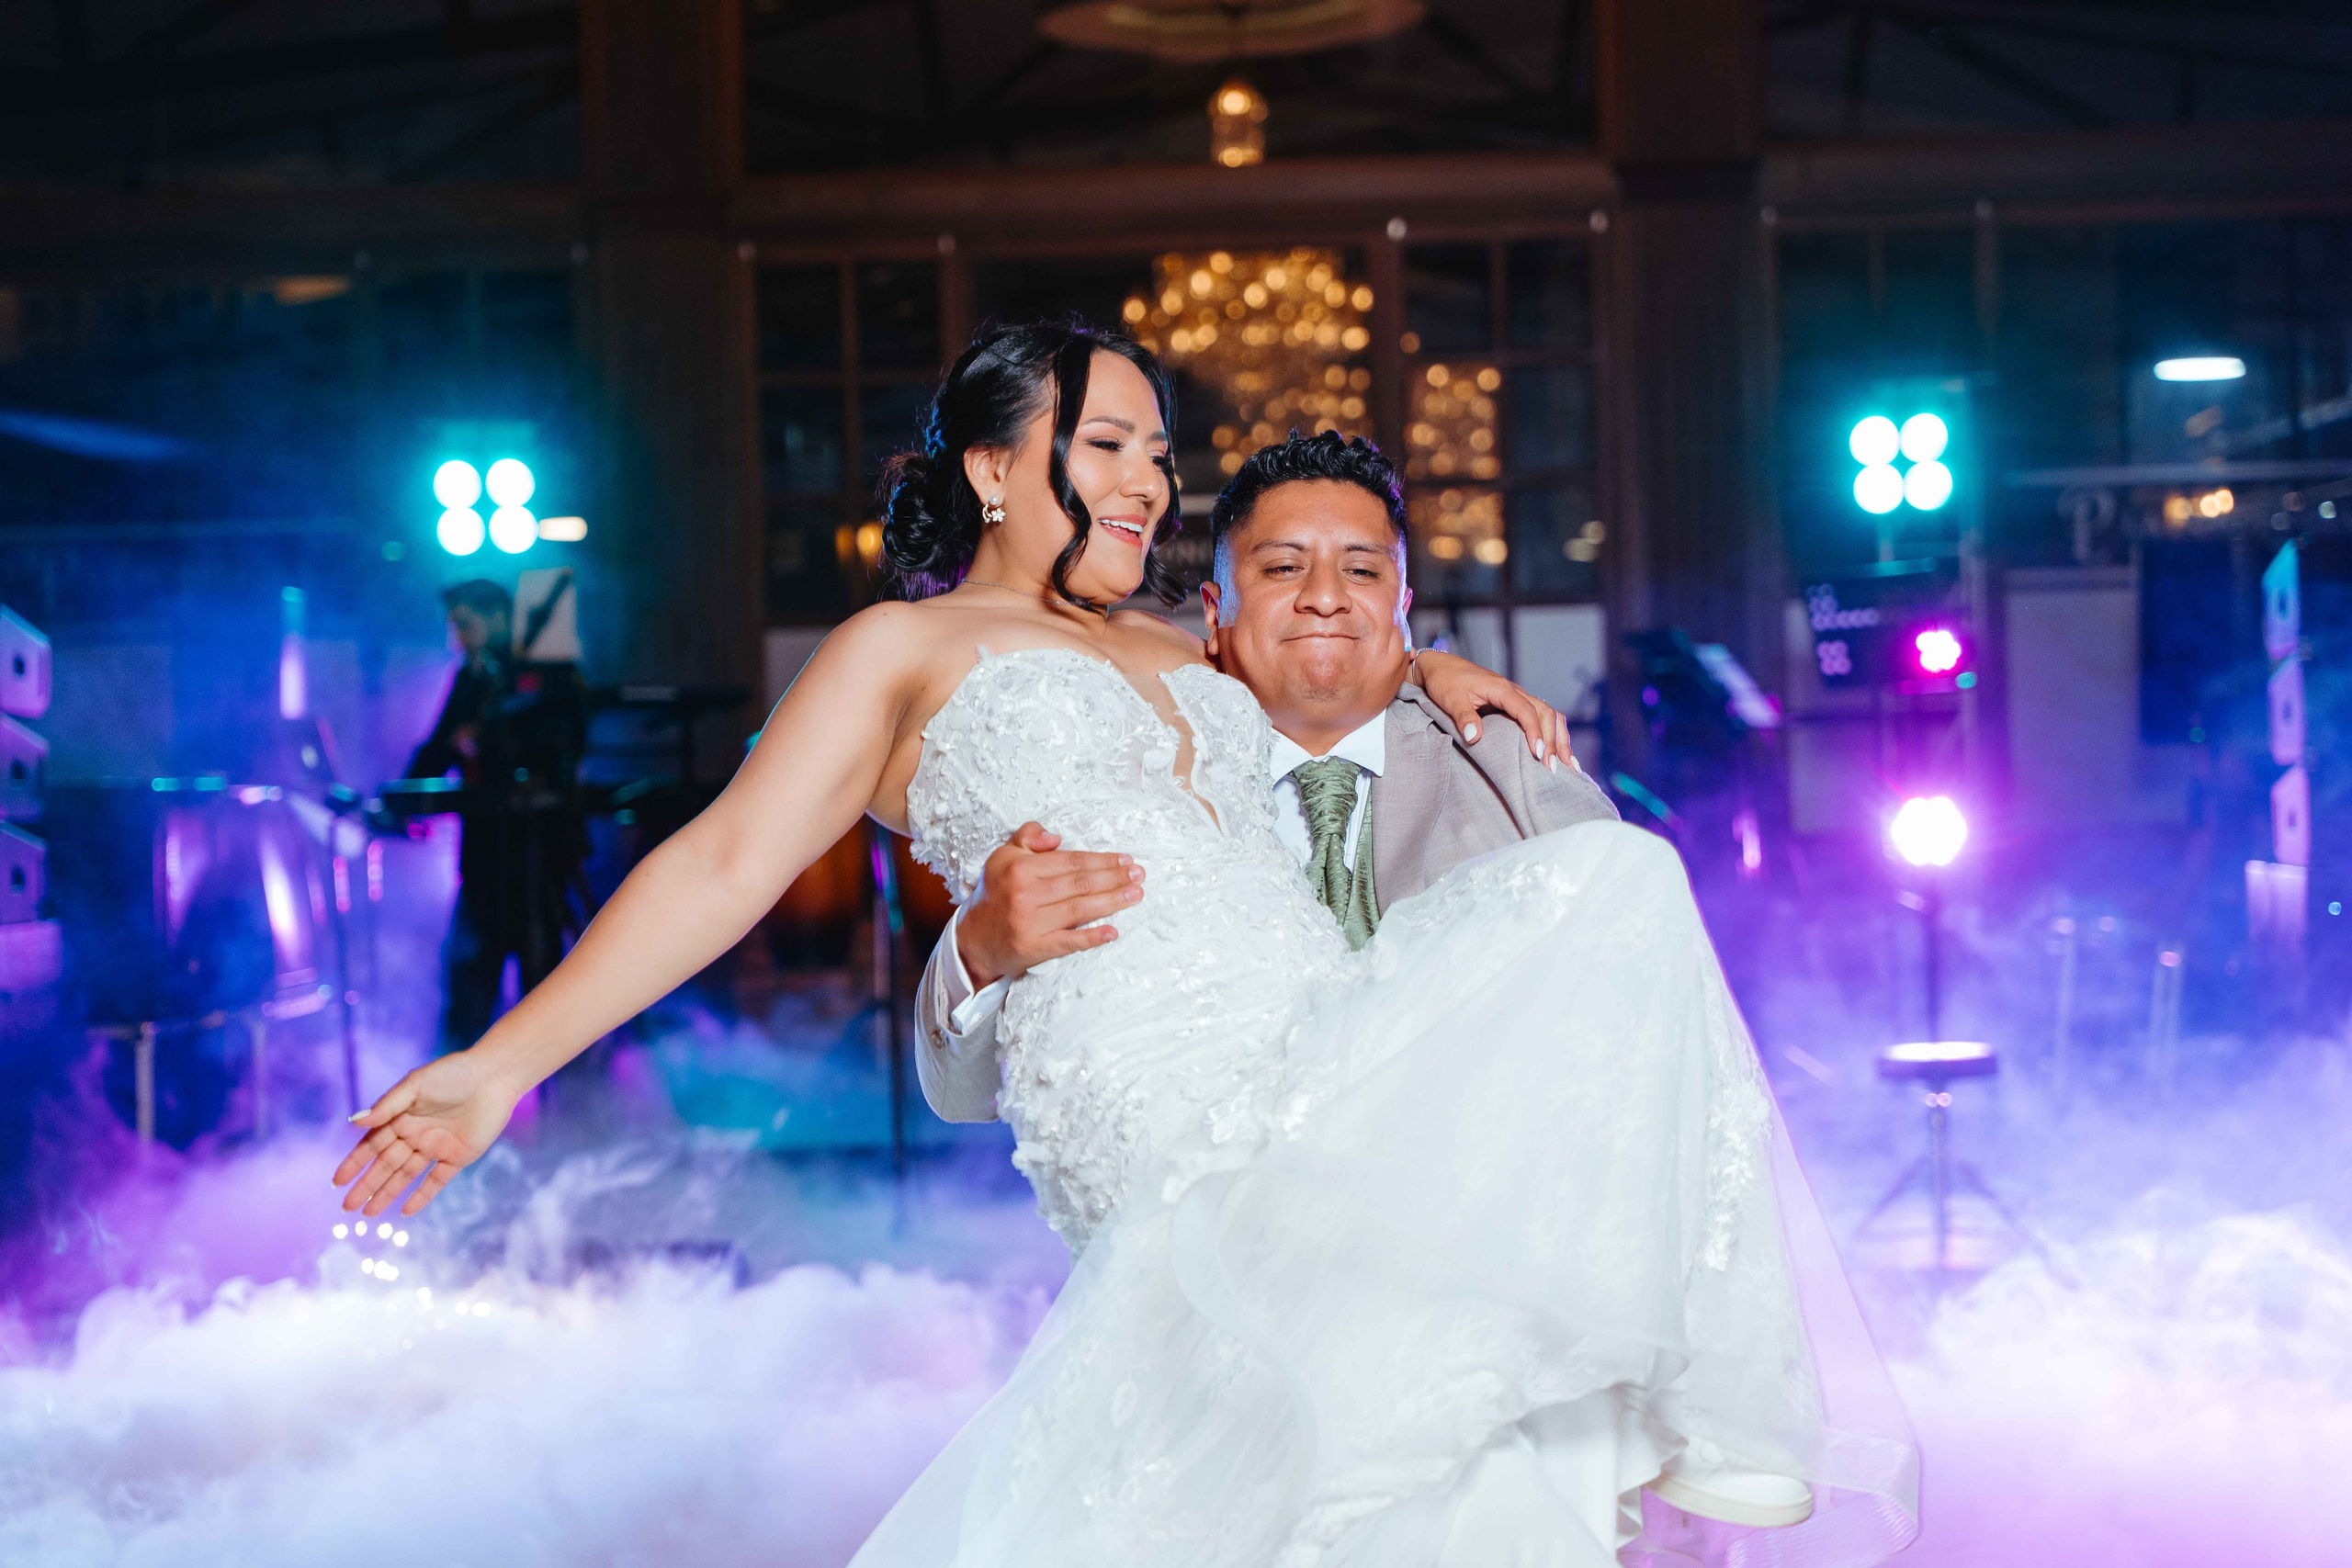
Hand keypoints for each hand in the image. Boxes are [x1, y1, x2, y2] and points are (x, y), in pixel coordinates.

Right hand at [332, 1049, 520, 1218]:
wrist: (494, 1076)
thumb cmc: (453, 1073)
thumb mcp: (415, 1085)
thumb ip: (387, 1106)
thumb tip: (354, 1122)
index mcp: (400, 1117)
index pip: (372, 1145)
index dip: (354, 1163)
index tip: (337, 1181)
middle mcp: (415, 1134)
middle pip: (385, 1165)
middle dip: (366, 1185)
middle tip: (347, 1207)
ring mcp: (436, 1147)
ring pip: (406, 1176)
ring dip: (387, 1194)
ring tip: (368, 1214)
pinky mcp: (458, 1156)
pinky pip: (436, 1181)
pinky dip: (422, 1196)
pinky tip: (405, 1211)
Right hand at [959, 822, 1143, 986]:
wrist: (973, 939)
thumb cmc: (996, 894)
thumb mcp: (1003, 857)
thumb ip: (1027, 838)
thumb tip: (1056, 837)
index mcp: (1021, 868)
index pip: (1071, 861)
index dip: (1101, 860)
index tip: (1125, 859)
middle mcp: (1025, 894)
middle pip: (1080, 884)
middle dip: (1114, 878)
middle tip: (1139, 874)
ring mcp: (1030, 923)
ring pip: (1079, 909)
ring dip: (1112, 901)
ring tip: (1136, 894)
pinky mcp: (1033, 948)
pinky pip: (1068, 941)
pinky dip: (1091, 937)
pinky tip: (1113, 931)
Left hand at [1411, 649, 1572, 771]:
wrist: (1440, 666)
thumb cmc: (1444, 680)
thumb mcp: (1450, 698)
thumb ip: (1463, 716)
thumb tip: (1473, 737)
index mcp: (1502, 689)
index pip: (1526, 711)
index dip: (1535, 733)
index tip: (1539, 755)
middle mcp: (1515, 691)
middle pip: (1546, 714)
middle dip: (1553, 741)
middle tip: (1553, 769)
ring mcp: (1517, 697)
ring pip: (1550, 715)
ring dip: (1560, 739)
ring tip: (1569, 766)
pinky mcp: (1515, 704)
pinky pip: (1541, 717)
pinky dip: (1553, 734)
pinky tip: (1559, 752)